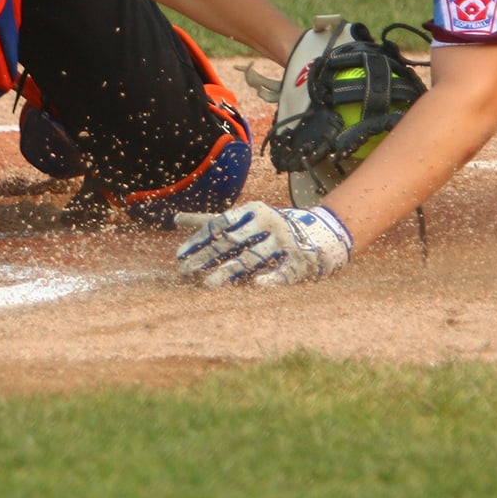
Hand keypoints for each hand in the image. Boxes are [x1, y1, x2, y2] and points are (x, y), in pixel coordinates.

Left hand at [174, 202, 351, 287]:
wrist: (321, 231)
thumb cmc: (269, 227)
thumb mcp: (244, 217)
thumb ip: (212, 221)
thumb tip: (175, 220)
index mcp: (252, 210)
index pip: (218, 224)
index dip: (198, 240)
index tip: (179, 255)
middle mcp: (268, 223)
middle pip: (230, 242)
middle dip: (206, 257)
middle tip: (184, 272)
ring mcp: (284, 242)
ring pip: (252, 258)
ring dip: (228, 271)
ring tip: (208, 285)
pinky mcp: (299, 260)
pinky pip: (282, 272)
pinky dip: (269, 278)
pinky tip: (254, 286)